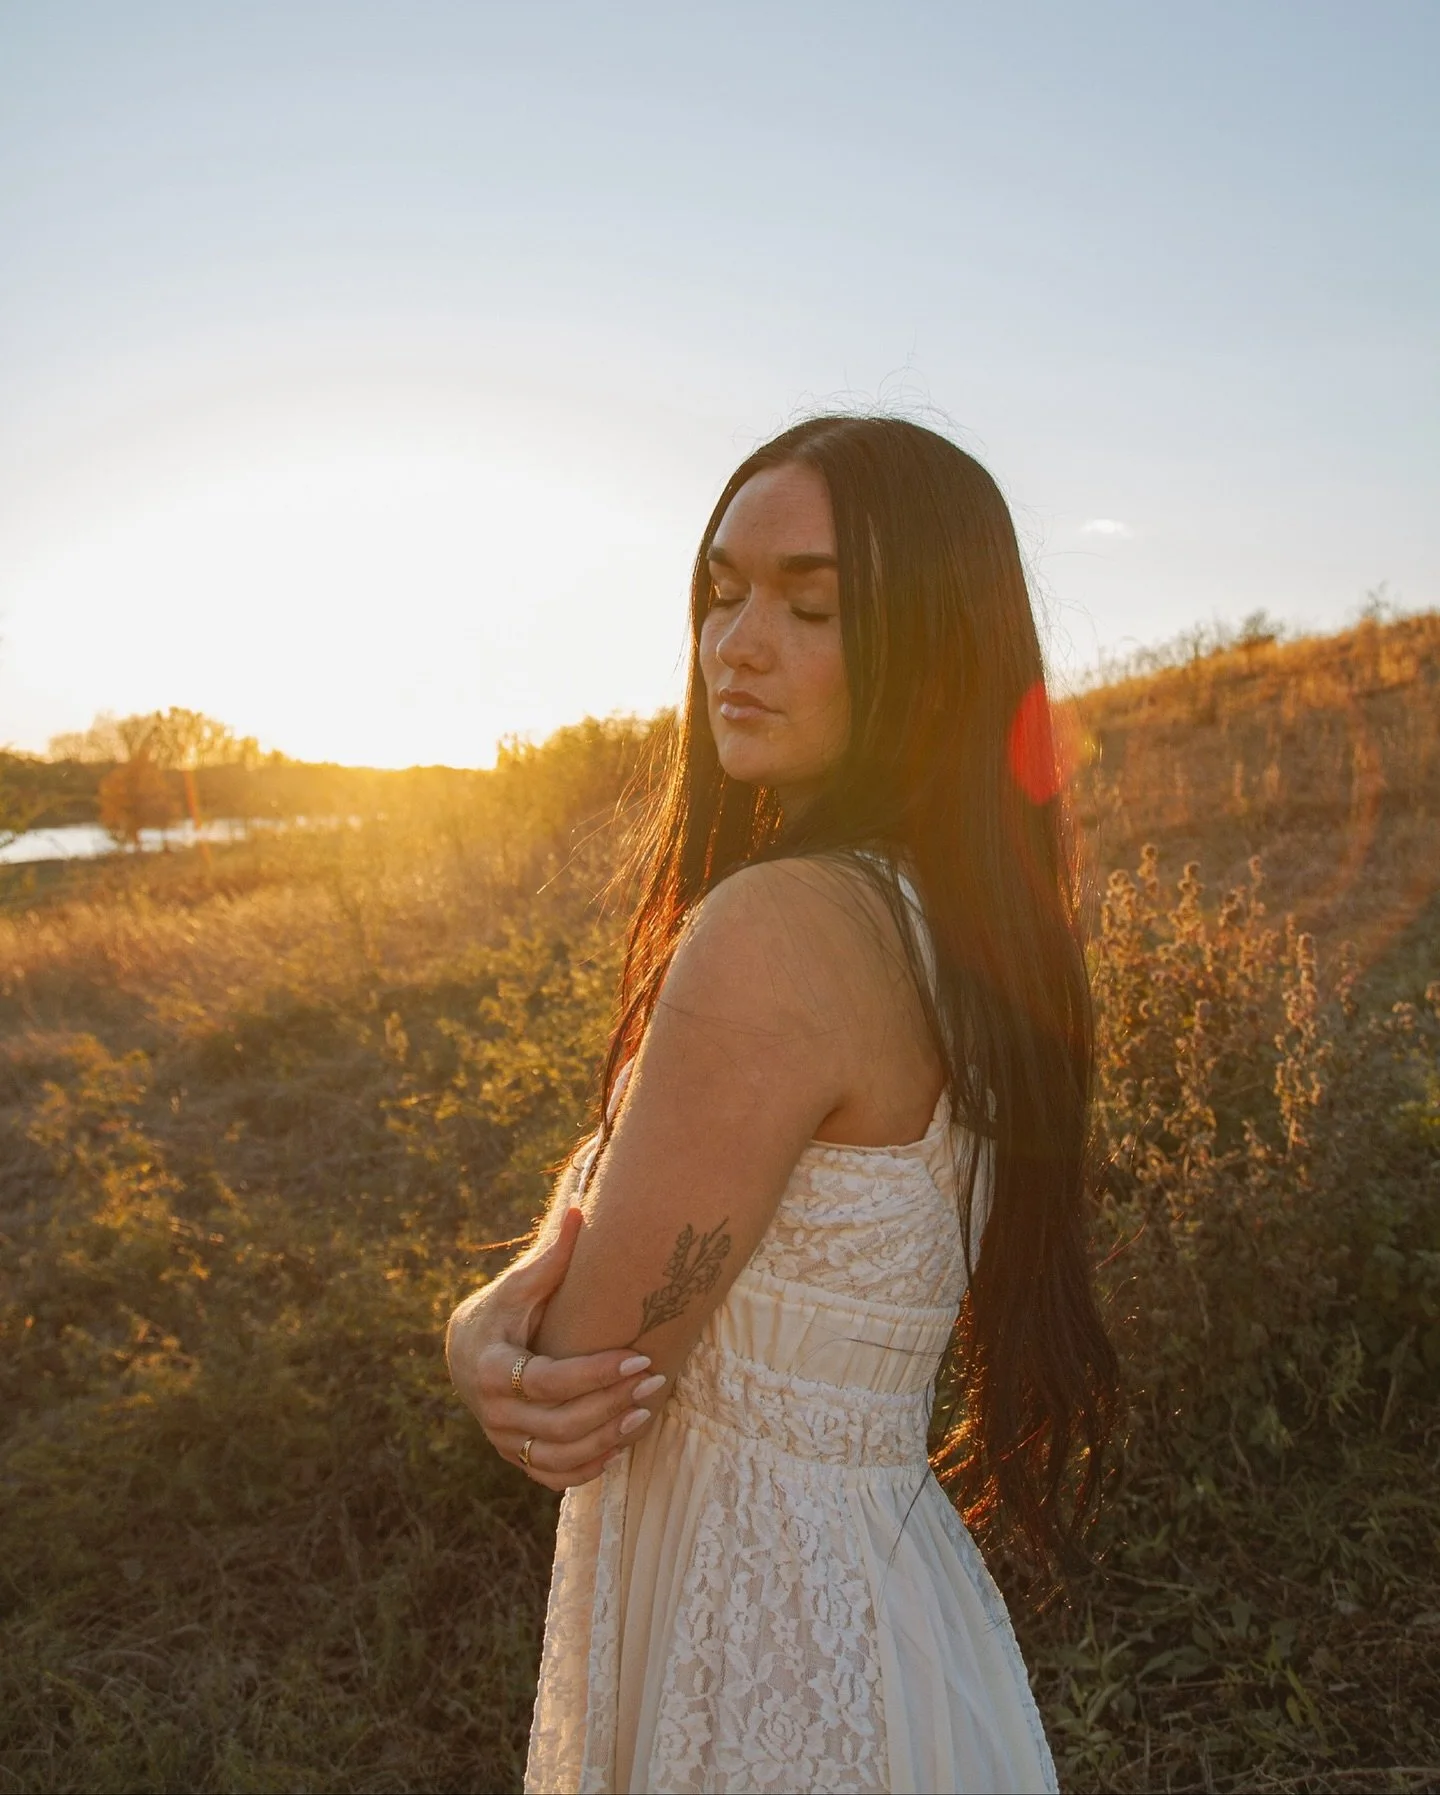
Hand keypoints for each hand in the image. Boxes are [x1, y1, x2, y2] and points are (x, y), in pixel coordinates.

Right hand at [445, 1206, 665, 1491]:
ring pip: (557, 1456)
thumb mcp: (519, 1284)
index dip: (595, 1374)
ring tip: (646, 1413)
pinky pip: (551, 1475)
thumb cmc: (503, 1310)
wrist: (465, 1349)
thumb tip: (579, 1210)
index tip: (638, 1357)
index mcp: (490, 1366)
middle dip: (610, 1405)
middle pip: (557, 1424)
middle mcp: (493, 1412)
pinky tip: (620, 1445)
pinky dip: (586, 1468)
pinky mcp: (514, 1456)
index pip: (547, 1381)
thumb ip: (551, 1257)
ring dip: (606, 1439)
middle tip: (654, 1381)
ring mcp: (502, 1439)